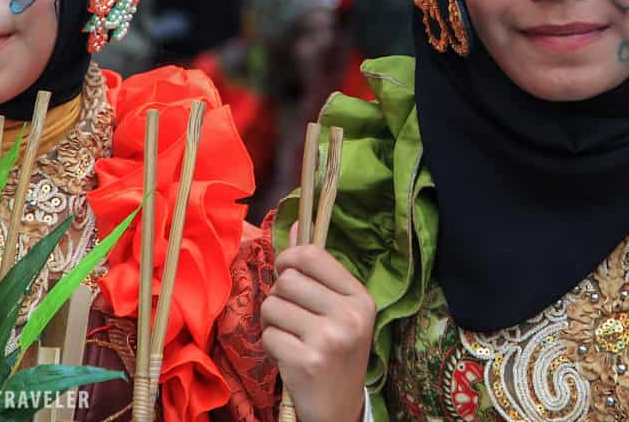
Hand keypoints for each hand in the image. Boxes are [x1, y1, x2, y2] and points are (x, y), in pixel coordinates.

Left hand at [261, 242, 375, 421]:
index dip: (289, 259)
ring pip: (272, 306)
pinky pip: (268, 335)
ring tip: (291, 337)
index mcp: (360, 298)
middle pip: (287, 279)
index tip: (286, 271)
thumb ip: (316, 268)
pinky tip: (288, 356)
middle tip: (293, 316)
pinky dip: (271, 345)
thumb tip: (295, 226)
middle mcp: (349, 316)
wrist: (339, 407)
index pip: (312, 255)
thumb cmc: (336, 351)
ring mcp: (329, 339)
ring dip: (273, 322)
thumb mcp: (338, 309)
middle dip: (280, 296)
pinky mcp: (306, 362)